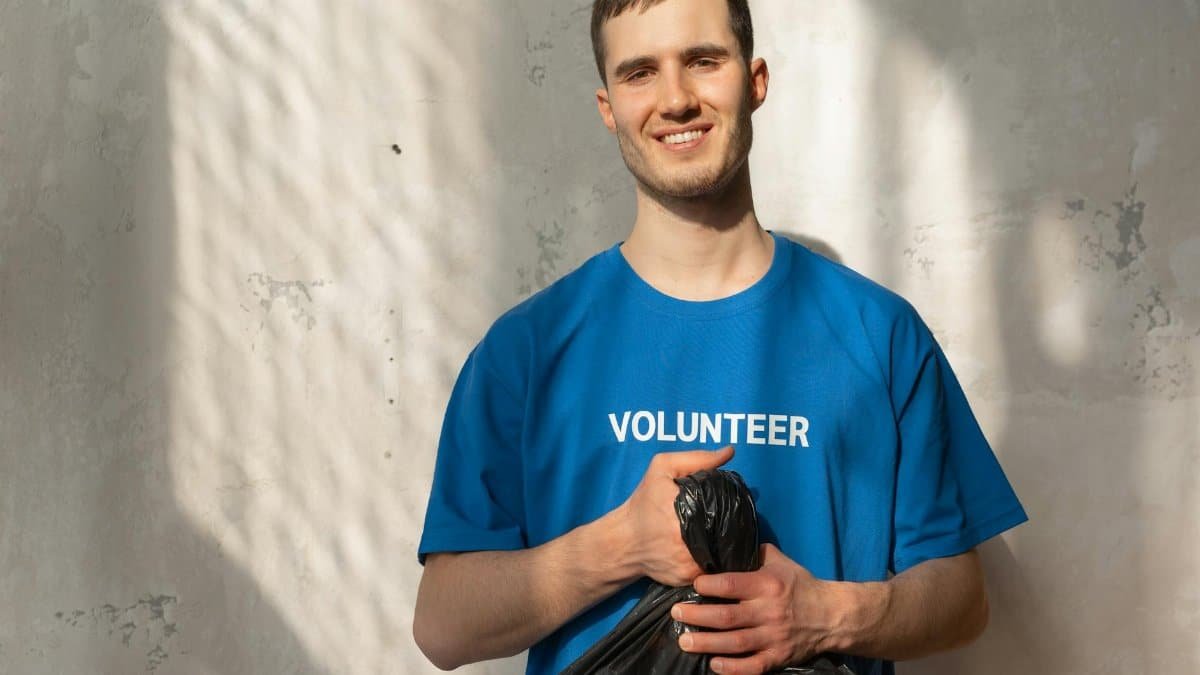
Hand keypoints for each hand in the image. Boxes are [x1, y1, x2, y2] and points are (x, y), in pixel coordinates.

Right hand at [617, 446, 734, 586]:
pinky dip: (712, 560)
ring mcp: (688, 564)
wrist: (622, 542)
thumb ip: (697, 458)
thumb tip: (729, 452)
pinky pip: (711, 569)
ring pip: (722, 554)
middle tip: (726, 520)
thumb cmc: (642, 504)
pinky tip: (707, 550)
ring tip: (720, 535)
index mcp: (685, 512)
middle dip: (729, 527)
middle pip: (727, 532)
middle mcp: (688, 541)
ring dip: (724, 545)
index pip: (725, 509)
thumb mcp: (662, 469)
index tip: (732, 504)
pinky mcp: (687, 579)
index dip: (732, 507)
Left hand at [672, 543, 841, 674]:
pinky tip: (714, 664)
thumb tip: (726, 545)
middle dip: (697, 615)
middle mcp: (768, 611)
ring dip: (707, 643)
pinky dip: (732, 668)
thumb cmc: (800, 585)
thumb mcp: (780, 561)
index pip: (731, 584)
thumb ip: (754, 554)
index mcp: (767, 584)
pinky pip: (753, 666)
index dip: (708, 585)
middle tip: (676, 613)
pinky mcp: (778, 657)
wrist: (832, 615)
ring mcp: (773, 637)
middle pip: (727, 616)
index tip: (692, 585)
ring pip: (735, 643)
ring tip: (685, 641)